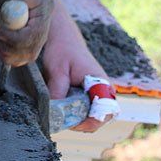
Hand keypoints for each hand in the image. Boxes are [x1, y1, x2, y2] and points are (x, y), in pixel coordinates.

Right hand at [0, 0, 53, 65]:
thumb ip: (2, 41)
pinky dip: (14, 37)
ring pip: (32, 46)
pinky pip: (32, 34)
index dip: (10, 55)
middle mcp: (40, 16)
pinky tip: (0, 27)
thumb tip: (10, 60)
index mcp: (28, 21)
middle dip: (10, 51)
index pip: (27, 52)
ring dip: (9, 44)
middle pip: (32, 52)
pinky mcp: (43, 3)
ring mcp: (44, 9)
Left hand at [41, 13, 113, 132]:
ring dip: (78, 118)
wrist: (64, 37)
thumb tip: (54, 115)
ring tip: (61, 111)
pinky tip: (64, 105)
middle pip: (100, 119)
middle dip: (81, 123)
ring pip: (94, 116)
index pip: (103, 114)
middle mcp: (106, 89)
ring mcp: (101, 91)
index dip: (87, 123)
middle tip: (62, 119)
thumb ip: (57, 93)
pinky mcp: (94, 92)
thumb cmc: (62, 50)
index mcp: (101, 83)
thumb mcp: (57, 71)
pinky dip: (77, 112)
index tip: (69, 122)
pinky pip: (89, 110)